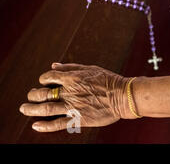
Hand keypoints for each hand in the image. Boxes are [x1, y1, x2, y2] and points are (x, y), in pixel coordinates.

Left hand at [19, 63, 133, 132]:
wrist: (123, 96)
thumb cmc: (109, 81)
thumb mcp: (90, 69)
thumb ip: (71, 67)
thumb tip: (54, 65)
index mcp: (72, 78)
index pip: (49, 77)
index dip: (43, 79)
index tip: (43, 82)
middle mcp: (69, 92)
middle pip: (43, 93)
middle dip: (33, 95)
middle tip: (31, 96)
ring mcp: (72, 106)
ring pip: (45, 109)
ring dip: (31, 109)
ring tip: (25, 109)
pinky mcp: (78, 119)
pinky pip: (57, 124)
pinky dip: (44, 126)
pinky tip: (36, 126)